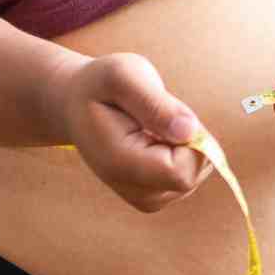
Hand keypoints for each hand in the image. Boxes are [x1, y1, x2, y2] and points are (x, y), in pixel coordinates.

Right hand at [48, 53, 212, 211]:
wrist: (77, 105)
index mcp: (120, 166)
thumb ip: (155, 103)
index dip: (191, 141)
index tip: (169, 112)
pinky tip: (154, 138)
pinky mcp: (157, 195)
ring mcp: (149, 199)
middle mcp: (135, 192)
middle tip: (157, 115)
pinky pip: (192, 173)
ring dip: (185, 143)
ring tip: (151, 126)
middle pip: (194, 173)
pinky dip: (183, 151)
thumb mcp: (123, 75)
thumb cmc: (101, 85)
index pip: (182, 172)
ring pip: (197, 172)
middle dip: (190, 139)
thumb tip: (189, 132)